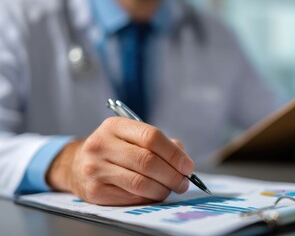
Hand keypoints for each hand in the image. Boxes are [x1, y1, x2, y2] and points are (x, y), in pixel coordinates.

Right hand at [46, 117, 193, 205]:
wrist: (76, 165)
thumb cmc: (114, 150)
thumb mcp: (131, 136)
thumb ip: (159, 144)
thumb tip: (183, 161)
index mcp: (114, 126)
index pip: (151, 137)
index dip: (174, 153)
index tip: (188, 166)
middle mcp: (101, 145)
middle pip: (148, 161)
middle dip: (172, 175)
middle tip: (184, 182)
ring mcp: (95, 169)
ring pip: (141, 182)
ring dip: (163, 189)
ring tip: (171, 189)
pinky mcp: (95, 191)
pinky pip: (131, 197)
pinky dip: (149, 197)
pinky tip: (154, 194)